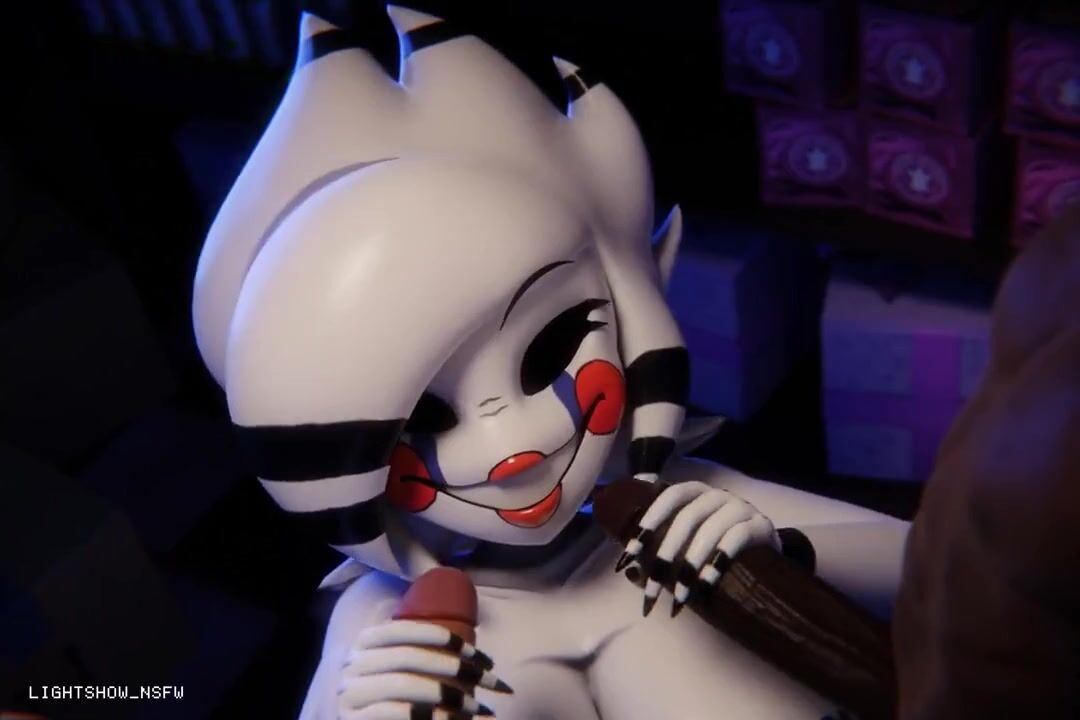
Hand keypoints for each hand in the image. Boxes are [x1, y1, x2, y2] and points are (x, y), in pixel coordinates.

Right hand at [337, 619, 510, 718]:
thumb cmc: (396, 700)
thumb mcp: (401, 669)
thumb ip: (422, 654)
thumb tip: (476, 654)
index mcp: (365, 643)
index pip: (403, 630)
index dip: (442, 637)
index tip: (478, 655)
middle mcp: (352, 665)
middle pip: (410, 657)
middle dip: (458, 668)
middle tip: (491, 682)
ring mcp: (349, 695)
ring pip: (405, 685)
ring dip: (450, 695)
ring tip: (478, 707)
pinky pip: (399, 713)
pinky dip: (433, 716)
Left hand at [614, 481, 779, 616]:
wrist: (763, 550)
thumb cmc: (714, 545)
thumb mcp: (687, 540)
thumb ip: (659, 545)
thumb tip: (628, 569)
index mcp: (695, 492)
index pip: (669, 497)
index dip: (649, 521)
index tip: (631, 552)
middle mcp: (718, 495)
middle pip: (687, 519)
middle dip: (665, 557)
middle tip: (652, 591)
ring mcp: (742, 507)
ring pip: (711, 530)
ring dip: (691, 566)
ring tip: (680, 597)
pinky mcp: (761, 526)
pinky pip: (737, 539)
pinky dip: (719, 561)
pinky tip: (707, 583)